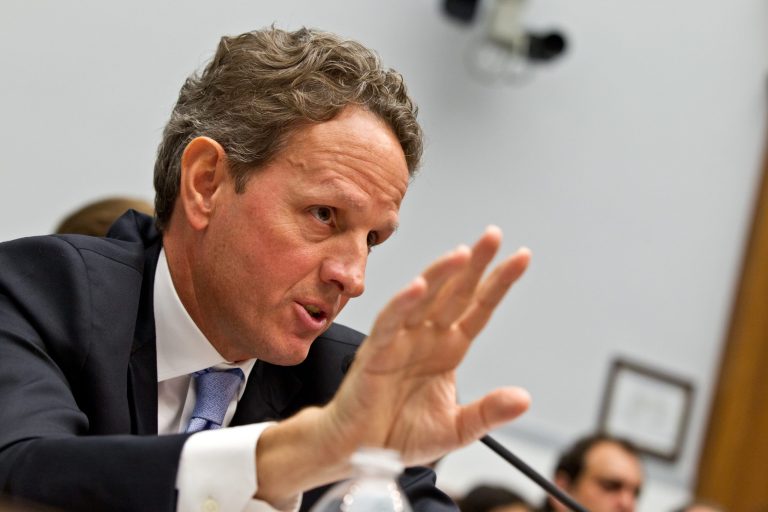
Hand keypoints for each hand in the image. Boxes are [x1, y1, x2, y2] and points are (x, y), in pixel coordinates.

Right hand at [324, 225, 530, 465]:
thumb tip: (524, 399)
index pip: (478, 308)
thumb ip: (489, 412)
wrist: (361, 452)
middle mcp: (427, 337)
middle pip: (456, 293)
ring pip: (424, 298)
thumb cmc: (401, 434)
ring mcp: (401, 340)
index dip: (499, 283)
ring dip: (442, 274)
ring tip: (463, 254)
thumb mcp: (457, 429)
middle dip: (476, 264)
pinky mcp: (376, 351)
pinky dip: (403, 303)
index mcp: (449, 349)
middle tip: (494, 236)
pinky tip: (419, 287)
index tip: (520, 257)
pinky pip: (391, 322)